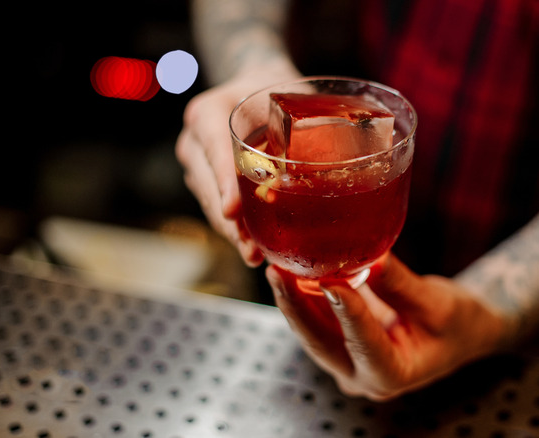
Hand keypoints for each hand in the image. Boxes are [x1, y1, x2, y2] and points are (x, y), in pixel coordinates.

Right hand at [175, 61, 299, 264]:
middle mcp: (194, 141)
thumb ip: (301, 119)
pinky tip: (257, 248)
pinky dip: (238, 228)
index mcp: (207, 114)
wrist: (256, 86)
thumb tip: (344, 148)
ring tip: (255, 255)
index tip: (232, 211)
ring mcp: (198, 164)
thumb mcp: (286, 96)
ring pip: (212, 203)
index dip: (224, 184)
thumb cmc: (275, 90)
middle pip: (209, 187)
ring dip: (233, 232)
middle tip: (251, 248)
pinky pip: (219, 207)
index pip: (214, 151)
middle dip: (230, 223)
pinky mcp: (208, 181)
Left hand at [266, 253, 511, 400]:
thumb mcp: (438, 304)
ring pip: (312, 332)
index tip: (331, 281)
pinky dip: (303, 295)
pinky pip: (316, 321)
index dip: (347, 312)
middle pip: (321, 342)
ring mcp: (346, 363)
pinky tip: (291, 268)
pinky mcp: (339, 344)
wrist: (460, 332)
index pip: (365, 344)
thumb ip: (400, 285)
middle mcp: (362, 377)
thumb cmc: (458, 323)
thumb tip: (370, 257)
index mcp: (393, 375)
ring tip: (277, 265)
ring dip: (293, 299)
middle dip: (296, 306)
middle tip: (278, 272)